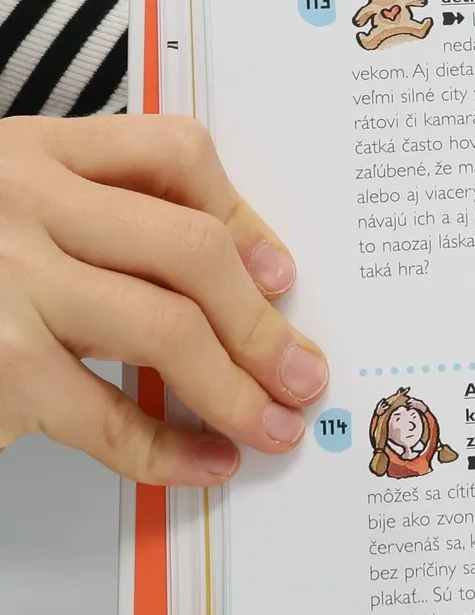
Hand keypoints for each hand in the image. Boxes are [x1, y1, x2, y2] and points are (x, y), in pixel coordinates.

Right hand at [0, 116, 323, 485]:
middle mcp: (22, 204)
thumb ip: (104, 215)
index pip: (174, 153)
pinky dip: (166, 447)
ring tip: (274, 427)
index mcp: (36, 150)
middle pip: (190, 251)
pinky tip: (204, 464)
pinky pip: (104, 411)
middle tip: (305, 375)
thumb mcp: (14, 205)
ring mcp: (4, 283)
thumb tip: (253, 277)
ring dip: (236, 389)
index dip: (244, 216)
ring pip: (165, 329)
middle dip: (262, 323)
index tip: (281, 275)